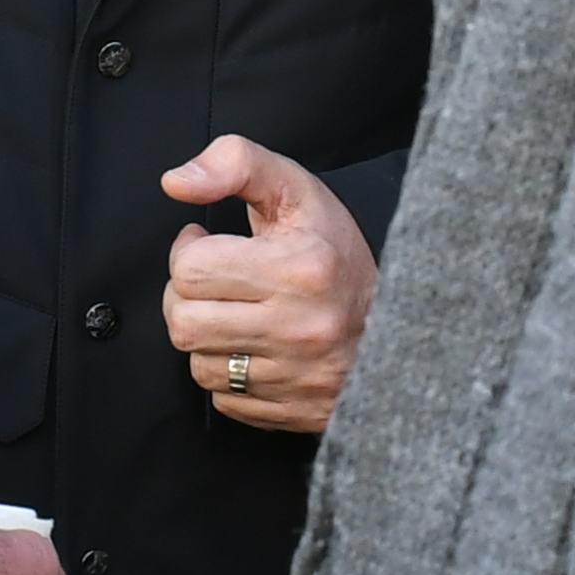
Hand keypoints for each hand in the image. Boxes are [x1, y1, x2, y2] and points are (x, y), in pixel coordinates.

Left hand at [162, 138, 373, 434]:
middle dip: (187, 297)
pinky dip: (229, 375)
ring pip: (198, 365)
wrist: (400, 318)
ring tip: (235, 314)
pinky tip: (254, 348)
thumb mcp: (295, 189)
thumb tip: (175, 183)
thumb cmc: (335, 250)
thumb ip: (235, 163)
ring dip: (206, 338)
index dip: (189, 251)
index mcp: (300, 269)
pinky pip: (224, 399)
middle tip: (215, 281)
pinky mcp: (294, 411)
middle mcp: (300, 329)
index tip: (208, 245)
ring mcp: (298, 377)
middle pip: (183, 321)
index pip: (190, 268)